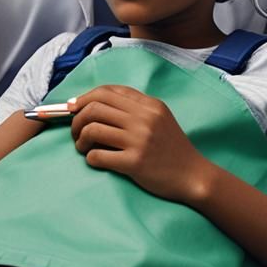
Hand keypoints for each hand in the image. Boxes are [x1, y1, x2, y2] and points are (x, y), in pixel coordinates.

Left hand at [68, 85, 209, 203]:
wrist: (193, 175)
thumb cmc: (172, 147)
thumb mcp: (159, 117)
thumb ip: (135, 106)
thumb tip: (98, 101)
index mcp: (149, 105)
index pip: (108, 91)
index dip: (85, 97)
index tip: (74, 107)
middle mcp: (144, 118)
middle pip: (96, 107)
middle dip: (77, 118)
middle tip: (75, 131)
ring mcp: (139, 140)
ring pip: (93, 129)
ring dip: (80, 138)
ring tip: (82, 146)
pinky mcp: (135, 163)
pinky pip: (98, 155)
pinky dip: (89, 157)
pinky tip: (93, 159)